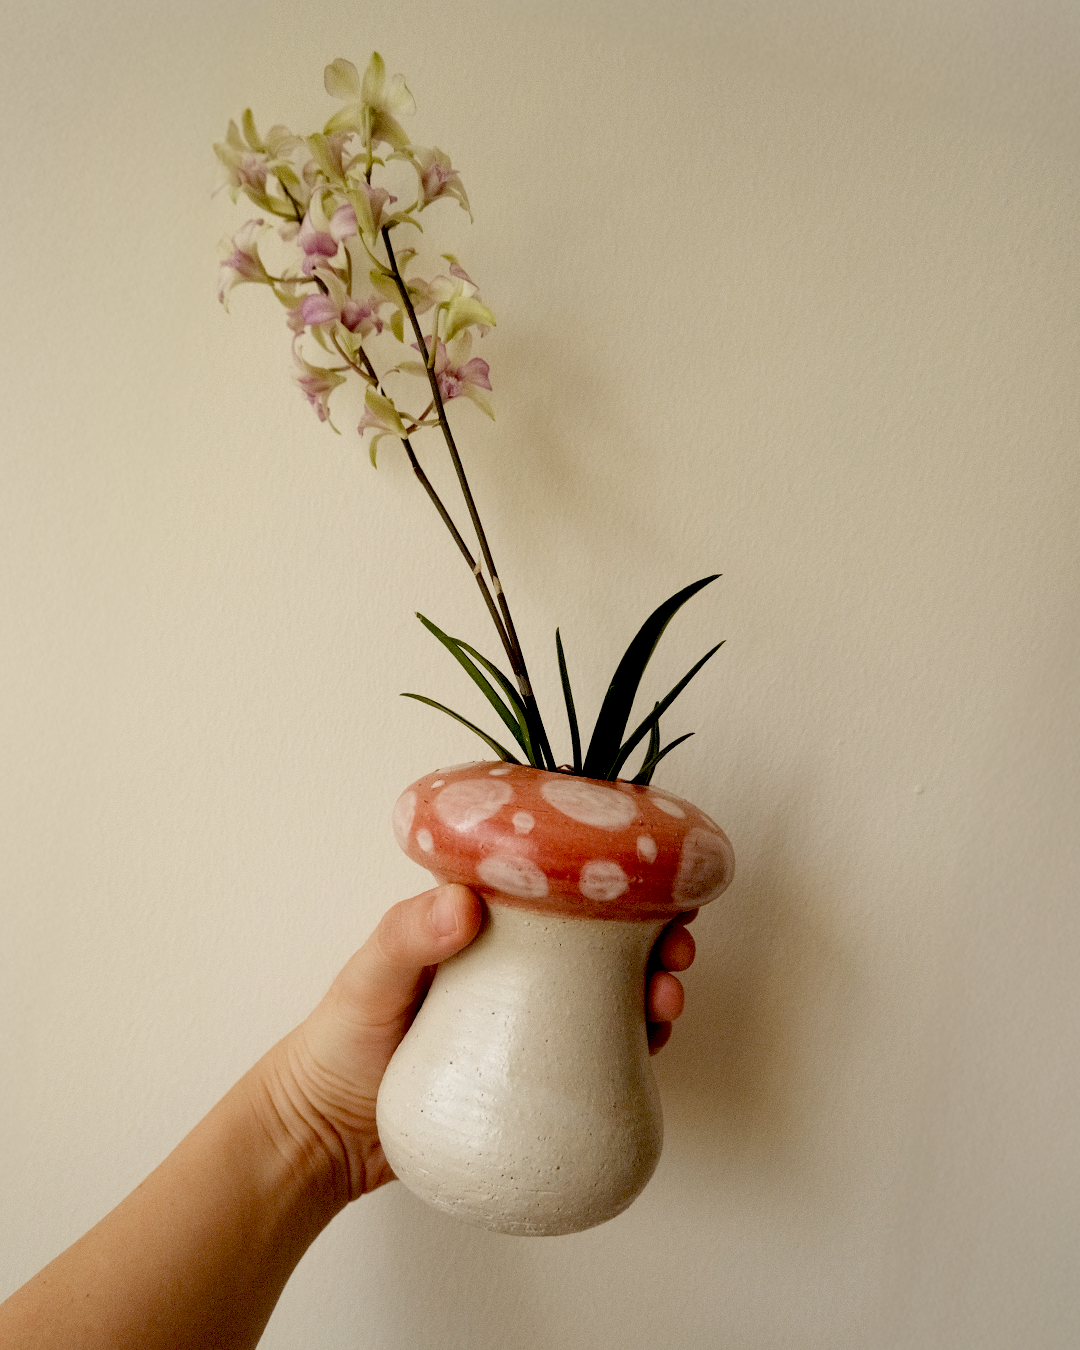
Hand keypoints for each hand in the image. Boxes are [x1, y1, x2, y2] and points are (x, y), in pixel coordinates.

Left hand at [254, 885, 697, 1204]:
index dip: (613, 879)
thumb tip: (465, 904)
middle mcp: (513, 968)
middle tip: (675, 949)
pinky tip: (652, 1046)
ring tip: (667, 1001)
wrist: (325, 1135)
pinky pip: (597, 1054)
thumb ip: (408, 935)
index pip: (557, 888)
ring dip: (653, 988)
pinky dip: (633, 1045)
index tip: (655, 883)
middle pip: (601, 941)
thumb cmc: (339, 1041)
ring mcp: (529, 1024)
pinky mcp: (535, 1076)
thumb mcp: (369, 977)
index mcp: (482, 926)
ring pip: (609, 995)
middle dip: (652, 936)